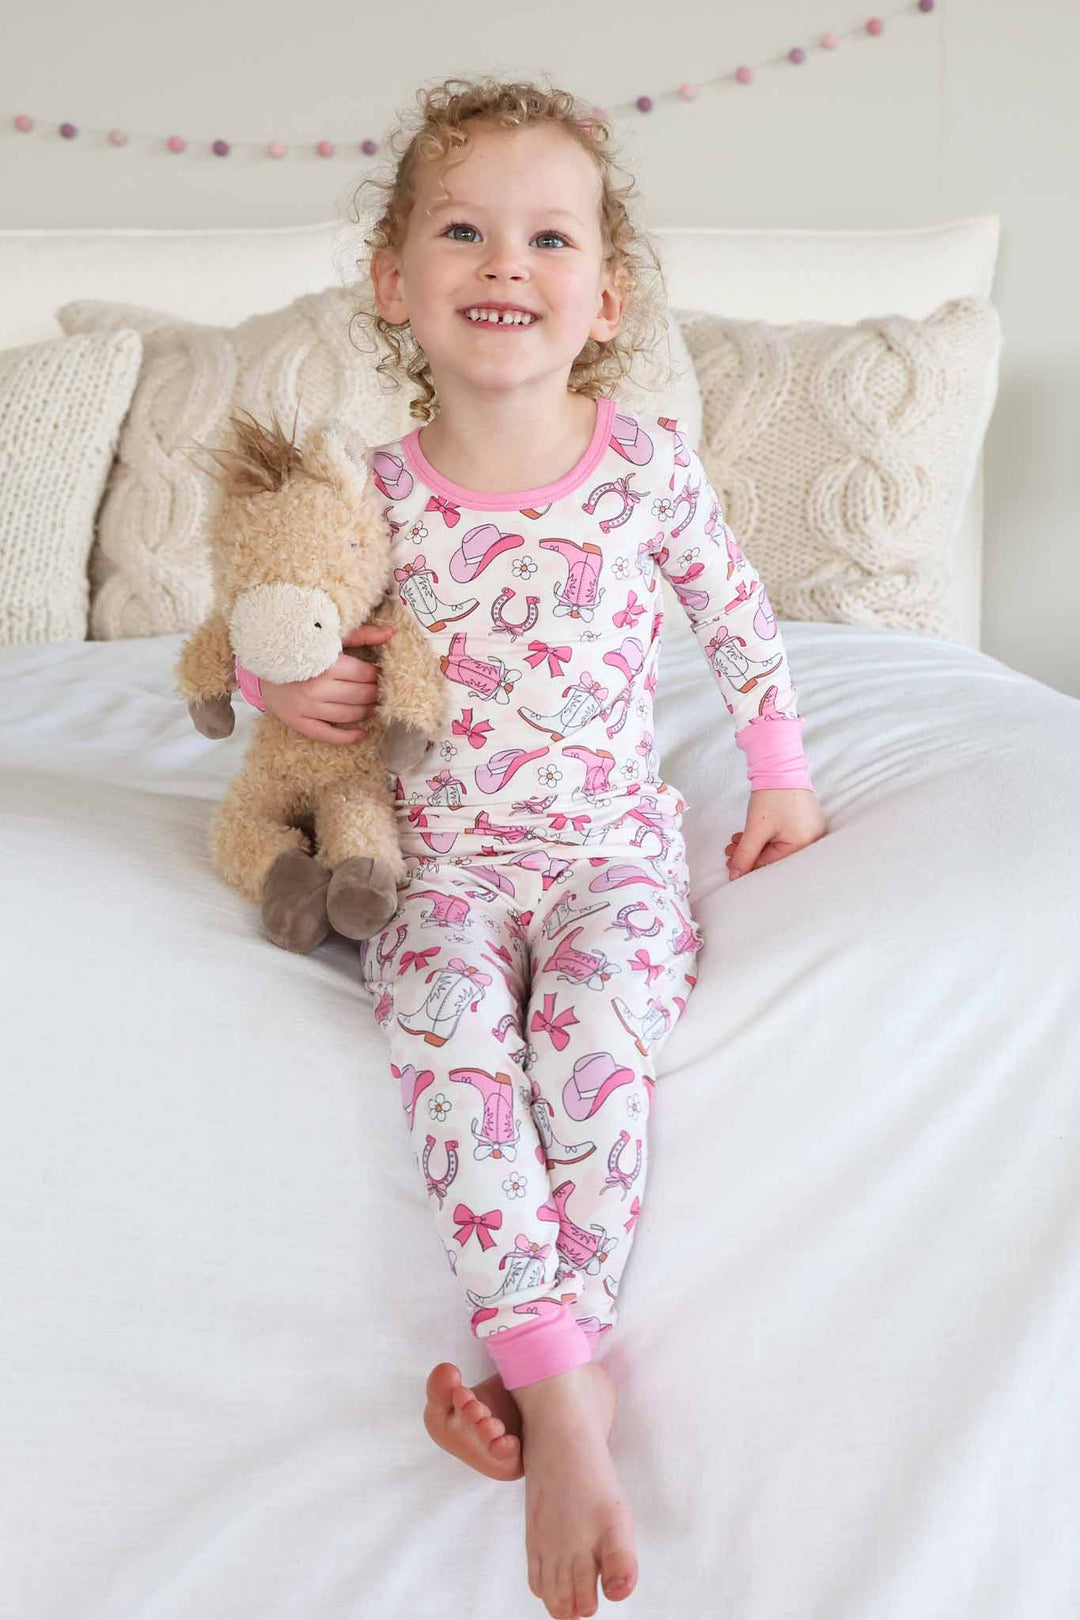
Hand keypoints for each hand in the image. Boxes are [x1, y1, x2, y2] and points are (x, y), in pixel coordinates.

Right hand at [259, 622, 395, 743]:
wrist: (261, 665)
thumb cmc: (299, 649)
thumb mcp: (328, 637)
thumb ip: (362, 635)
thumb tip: (392, 632)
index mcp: (326, 664)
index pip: (365, 674)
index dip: (378, 674)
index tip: (383, 673)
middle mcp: (317, 688)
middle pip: (361, 695)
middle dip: (376, 693)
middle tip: (382, 691)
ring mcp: (307, 708)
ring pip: (349, 715)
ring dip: (367, 712)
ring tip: (373, 706)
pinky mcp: (299, 723)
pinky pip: (328, 735)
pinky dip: (348, 737)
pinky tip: (360, 733)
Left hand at [725, 788, 826, 880]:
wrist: (780, 764)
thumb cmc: (772, 796)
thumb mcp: (755, 829)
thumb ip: (745, 855)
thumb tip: (734, 876)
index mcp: (804, 844)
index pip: (772, 864)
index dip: (749, 867)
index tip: (731, 868)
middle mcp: (813, 840)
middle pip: (776, 856)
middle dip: (750, 854)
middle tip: (730, 853)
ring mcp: (811, 829)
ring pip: (777, 846)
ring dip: (754, 845)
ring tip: (735, 842)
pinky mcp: (805, 821)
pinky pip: (783, 836)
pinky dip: (765, 837)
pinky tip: (746, 835)